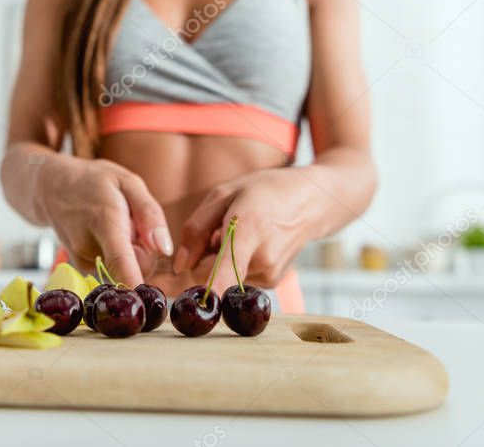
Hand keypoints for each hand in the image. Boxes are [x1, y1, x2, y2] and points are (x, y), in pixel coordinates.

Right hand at [35, 157, 171, 284]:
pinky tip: (103, 234)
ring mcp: (83, 261)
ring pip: (127, 269)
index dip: (134, 283)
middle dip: (146, 249)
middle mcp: (90, 248)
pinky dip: (117, 255)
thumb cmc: (94, 181)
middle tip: (131, 221)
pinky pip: (115, 269)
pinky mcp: (82, 269)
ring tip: (113, 224)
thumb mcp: (128, 182)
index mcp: (105, 222)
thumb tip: (165, 249)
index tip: (143, 301)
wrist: (51, 188)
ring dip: (131, 252)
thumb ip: (150, 214)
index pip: (120, 262)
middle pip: (137, 267)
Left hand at [172, 168, 310, 292]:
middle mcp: (261, 260)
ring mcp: (269, 275)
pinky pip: (236, 279)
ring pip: (221, 278)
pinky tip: (249, 243)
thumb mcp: (223, 194)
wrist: (311, 200)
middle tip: (215, 232)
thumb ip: (196, 230)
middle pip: (208, 276)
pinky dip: (233, 264)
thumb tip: (179, 266)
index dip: (193, 290)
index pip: (220, 278)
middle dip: (200, 260)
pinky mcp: (271, 282)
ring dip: (218, 260)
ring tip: (239, 233)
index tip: (172, 292)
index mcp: (247, 231)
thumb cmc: (264, 191)